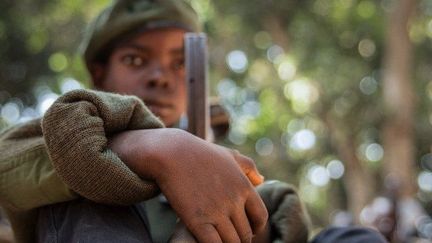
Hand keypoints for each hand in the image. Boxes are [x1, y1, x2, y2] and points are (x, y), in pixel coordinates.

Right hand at [110, 128, 267, 242]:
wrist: (171, 153)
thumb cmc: (199, 153)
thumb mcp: (229, 155)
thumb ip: (248, 167)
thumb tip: (262, 180)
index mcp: (244, 187)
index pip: (261, 217)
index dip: (255, 227)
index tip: (245, 229)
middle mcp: (234, 201)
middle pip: (245, 234)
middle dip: (239, 239)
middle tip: (228, 237)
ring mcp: (216, 212)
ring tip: (218, 240)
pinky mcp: (197, 221)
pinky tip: (207, 241)